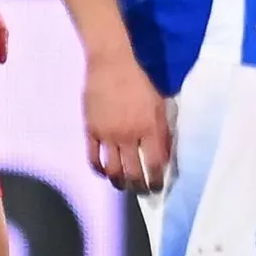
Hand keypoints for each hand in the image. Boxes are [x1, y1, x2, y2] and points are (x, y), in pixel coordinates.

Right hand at [83, 52, 171, 192]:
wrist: (111, 64)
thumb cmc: (140, 81)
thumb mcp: (160, 104)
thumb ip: (163, 130)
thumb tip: (164, 153)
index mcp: (149, 128)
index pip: (154, 164)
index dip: (156, 180)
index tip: (157, 187)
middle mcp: (129, 135)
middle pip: (133, 172)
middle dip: (138, 186)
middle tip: (141, 191)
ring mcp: (107, 134)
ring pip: (112, 169)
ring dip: (118, 182)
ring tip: (122, 185)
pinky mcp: (91, 130)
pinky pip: (93, 157)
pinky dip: (98, 169)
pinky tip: (103, 172)